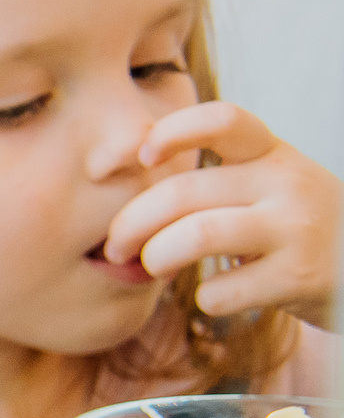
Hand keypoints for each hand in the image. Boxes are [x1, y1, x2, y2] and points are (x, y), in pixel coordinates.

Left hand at [106, 103, 338, 325]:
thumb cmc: (293, 228)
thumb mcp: (266, 186)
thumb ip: (211, 179)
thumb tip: (118, 171)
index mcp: (271, 153)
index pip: (222, 120)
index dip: (172, 132)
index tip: (142, 157)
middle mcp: (287, 182)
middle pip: (183, 193)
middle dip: (130, 224)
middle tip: (116, 247)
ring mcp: (297, 228)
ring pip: (196, 236)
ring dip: (156, 257)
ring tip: (153, 268)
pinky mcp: (301, 276)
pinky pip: (222, 290)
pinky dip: (204, 298)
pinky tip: (214, 296)